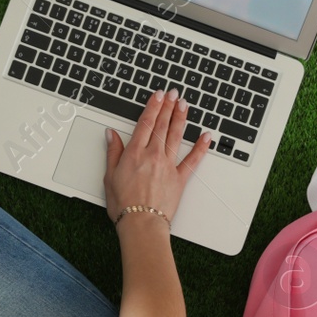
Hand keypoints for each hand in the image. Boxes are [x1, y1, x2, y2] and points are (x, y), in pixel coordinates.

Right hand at [103, 88, 211, 225]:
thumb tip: (111, 135)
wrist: (141, 223)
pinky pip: (192, 160)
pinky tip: (207, 136)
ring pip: (176, 136)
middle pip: (162, 125)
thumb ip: (113, 152)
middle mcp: (153, 155)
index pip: (145, 123)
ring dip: (181, 118)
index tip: (158, 95)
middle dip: (168, 107)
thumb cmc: (123, 204)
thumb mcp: (109, 176)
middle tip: (174, 93)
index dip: (153, 106)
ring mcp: (168, 166)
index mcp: (135, 153)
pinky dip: (201, 147)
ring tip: (185, 105)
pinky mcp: (180, 179)